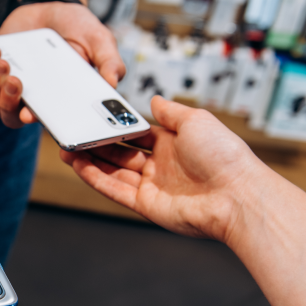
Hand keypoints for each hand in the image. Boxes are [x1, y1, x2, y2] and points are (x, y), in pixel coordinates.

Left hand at [0, 2, 125, 128]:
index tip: (29, 113)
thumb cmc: (79, 30)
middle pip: (10, 118)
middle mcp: (31, 100)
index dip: (34, 123)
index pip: (44, 123)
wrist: (54, 7)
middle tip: (16, 80)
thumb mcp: (101, 42)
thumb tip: (113, 84)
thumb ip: (109, 63)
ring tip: (4, 63)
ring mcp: (9, 87)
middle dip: (7, 103)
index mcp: (56, 102)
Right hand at [60, 97, 270, 242]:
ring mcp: (153, 186)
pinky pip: (114, 189)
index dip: (116, 126)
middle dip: (97, 144)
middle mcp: (161, 165)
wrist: (236, 196)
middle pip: (120, 153)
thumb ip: (170, 111)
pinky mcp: (146, 205)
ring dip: (90, 160)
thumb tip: (155, 100)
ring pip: (113, 171)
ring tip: (69, 148)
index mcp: (173, 144)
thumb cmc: (224, 157)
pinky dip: (95, 178)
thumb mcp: (196, 120)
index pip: (136, 133)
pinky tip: (79, 165)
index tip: (96, 118)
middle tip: (76, 133)